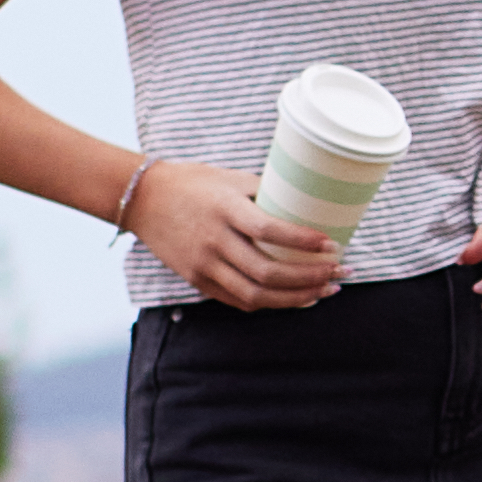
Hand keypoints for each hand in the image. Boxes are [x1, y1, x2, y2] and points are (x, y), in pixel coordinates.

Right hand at [129, 157, 342, 313]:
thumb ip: (265, 191)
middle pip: (268, 271)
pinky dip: (271, 303)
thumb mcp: (229, 178)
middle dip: (310, 278)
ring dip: (296, 297)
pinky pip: (239, 301)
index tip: (333, 245)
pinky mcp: (197, 281)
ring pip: (256, 294)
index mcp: (225, 208)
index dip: (304, 242)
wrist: (142, 199)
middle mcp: (214, 240)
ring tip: (325, 291)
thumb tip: (308, 201)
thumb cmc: (192, 182)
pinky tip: (295, 298)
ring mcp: (204, 264)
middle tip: (339, 273)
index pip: (270, 230)